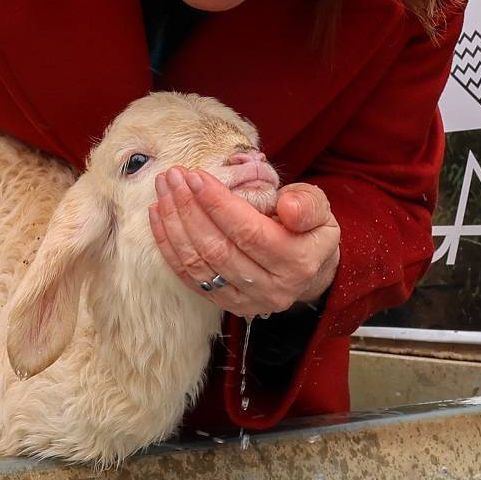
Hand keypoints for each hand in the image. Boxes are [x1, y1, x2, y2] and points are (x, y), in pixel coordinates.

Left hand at [150, 172, 339, 318]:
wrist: (309, 268)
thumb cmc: (310, 229)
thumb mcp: (321, 210)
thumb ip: (308, 204)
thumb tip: (287, 206)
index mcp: (298, 262)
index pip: (249, 232)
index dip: (219, 204)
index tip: (197, 175)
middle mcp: (272, 288)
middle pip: (219, 249)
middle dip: (190, 209)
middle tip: (174, 177)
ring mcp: (247, 301)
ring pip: (199, 264)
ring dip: (175, 225)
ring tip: (163, 191)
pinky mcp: (226, 304)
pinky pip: (190, 277)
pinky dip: (169, 247)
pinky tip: (159, 217)